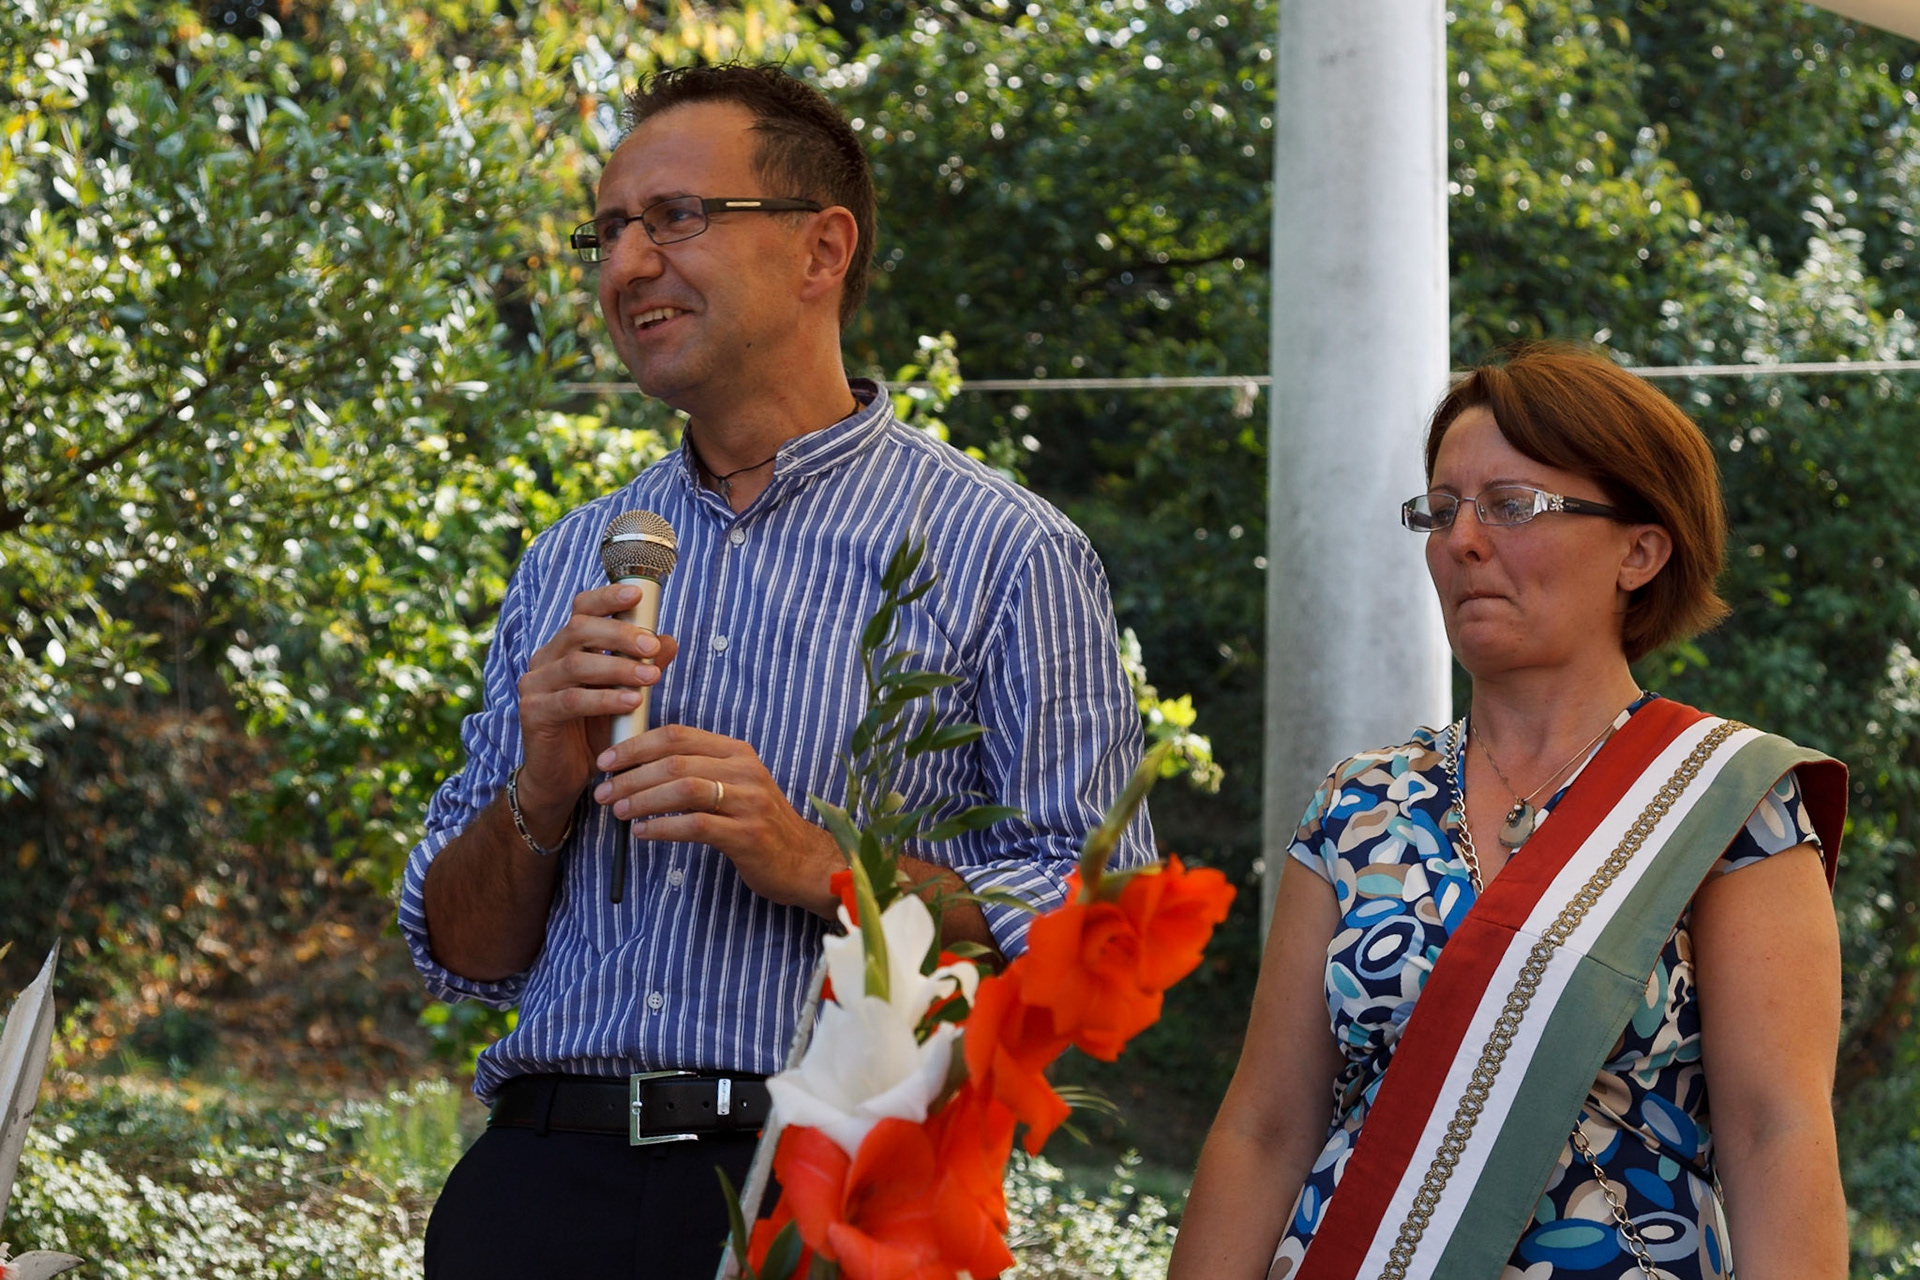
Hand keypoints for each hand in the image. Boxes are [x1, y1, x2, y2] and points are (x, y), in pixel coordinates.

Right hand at [512, 583, 681, 842]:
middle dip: (620, 633)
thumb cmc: (593, 732)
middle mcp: (545, 660)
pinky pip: (571, 700)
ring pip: (576, 663)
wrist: (561, 778)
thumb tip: (669, 639)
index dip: (607, 597)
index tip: (637, 593)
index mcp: (565, 647)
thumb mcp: (623, 696)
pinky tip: (631, 702)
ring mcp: (535, 685)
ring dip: (618, 667)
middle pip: (579, 629)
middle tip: (652, 645)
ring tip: (652, 677)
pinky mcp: (534, 713)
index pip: (581, 608)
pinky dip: (604, 699)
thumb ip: (642, 667)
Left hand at [592, 724, 842, 916]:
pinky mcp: (747, 834)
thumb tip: (639, 764)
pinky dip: (661, 827)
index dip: (636, 746)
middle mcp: (745, 770)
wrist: (802, 860)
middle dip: (630, 775)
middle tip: (602, 790)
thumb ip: (697, 769)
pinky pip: (694, 825)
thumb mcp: (733, 784)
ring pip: (683, 789)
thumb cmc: (757, 822)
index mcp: (737, 751)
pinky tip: (641, 832)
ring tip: (616, 811)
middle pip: (675, 761)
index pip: (678, 735)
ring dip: (641, 799)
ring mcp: (748, 802)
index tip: (606, 760)